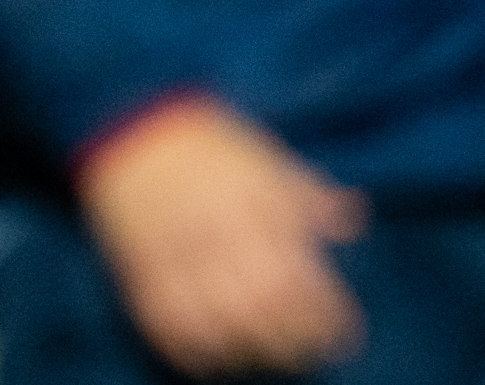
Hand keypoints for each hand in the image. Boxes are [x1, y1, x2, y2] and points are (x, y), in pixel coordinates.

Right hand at [78, 94, 368, 377]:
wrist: (133, 130)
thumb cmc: (211, 147)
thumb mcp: (265, 157)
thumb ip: (307, 191)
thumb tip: (351, 217)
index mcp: (251, 203)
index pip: (297, 275)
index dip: (325, 314)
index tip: (342, 331)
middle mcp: (213, 232)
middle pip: (261, 306)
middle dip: (294, 340)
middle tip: (310, 350)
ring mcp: (172, 253)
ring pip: (215, 323)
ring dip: (247, 350)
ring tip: (266, 355)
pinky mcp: (139, 268)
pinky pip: (165, 322)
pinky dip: (193, 348)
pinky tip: (215, 353)